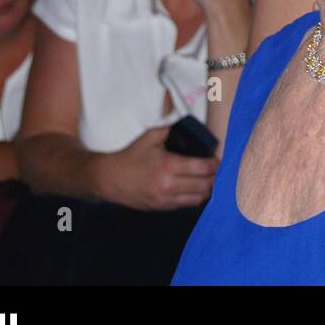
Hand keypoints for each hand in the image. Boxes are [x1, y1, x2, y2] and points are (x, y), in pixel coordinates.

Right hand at [98, 126, 218, 209]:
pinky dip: (194, 197)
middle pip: (205, 185)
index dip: (214, 164)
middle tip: (216, 169)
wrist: (108, 179)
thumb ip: (170, 127)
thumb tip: (186, 116)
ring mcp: (165, 200)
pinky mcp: (161, 208)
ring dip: (206, 189)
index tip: (217, 159)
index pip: (203, 168)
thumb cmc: (131, 155)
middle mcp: (169, 186)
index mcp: (169, 166)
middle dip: (214, 177)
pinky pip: (185, 205)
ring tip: (208, 179)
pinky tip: (195, 188)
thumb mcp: (150, 137)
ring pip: (198, 199)